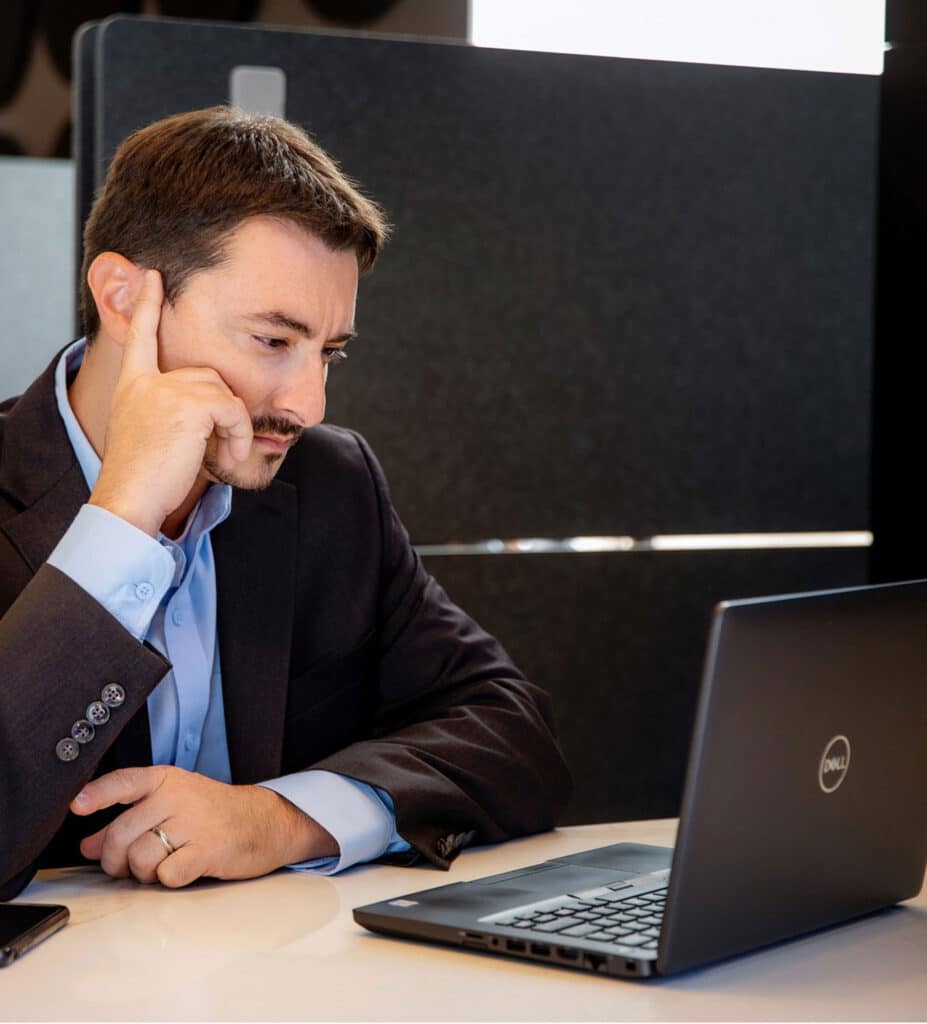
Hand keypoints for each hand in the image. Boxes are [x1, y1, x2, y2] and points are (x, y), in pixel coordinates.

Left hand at [70, 766, 338, 887]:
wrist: (265, 821)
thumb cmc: (213, 814)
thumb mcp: (171, 807)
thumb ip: (129, 823)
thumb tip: (88, 845)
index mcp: (167, 781)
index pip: (125, 781)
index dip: (98, 794)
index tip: (77, 807)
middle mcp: (179, 796)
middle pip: (122, 834)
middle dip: (115, 859)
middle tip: (128, 865)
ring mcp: (196, 822)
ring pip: (141, 857)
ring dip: (142, 872)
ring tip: (159, 867)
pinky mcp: (210, 849)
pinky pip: (168, 874)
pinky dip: (169, 880)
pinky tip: (182, 870)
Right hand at [88, 269, 252, 535]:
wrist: (130, 499)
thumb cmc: (144, 478)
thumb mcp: (149, 433)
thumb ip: (170, 409)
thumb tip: (213, 405)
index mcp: (131, 385)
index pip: (141, 336)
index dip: (147, 305)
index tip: (152, 276)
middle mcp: (145, 381)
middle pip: (207, 375)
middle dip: (224, 410)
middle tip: (225, 446)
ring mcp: (165, 390)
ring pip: (224, 393)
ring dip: (235, 426)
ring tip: (226, 455)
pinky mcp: (188, 405)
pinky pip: (234, 410)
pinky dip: (240, 435)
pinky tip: (230, 457)